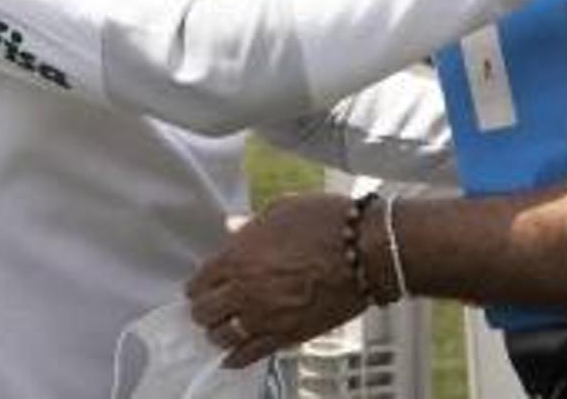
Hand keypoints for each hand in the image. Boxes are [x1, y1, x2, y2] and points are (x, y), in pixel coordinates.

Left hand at [186, 193, 366, 367]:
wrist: (366, 250)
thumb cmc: (329, 224)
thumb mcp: (283, 209)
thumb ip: (251, 224)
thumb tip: (233, 227)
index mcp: (238, 256)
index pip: (200, 281)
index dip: (200, 284)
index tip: (203, 286)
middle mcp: (245, 290)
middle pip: (204, 312)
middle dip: (204, 309)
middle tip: (210, 307)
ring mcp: (264, 316)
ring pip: (222, 336)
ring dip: (219, 332)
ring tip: (223, 328)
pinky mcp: (286, 336)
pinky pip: (249, 355)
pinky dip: (236, 357)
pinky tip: (233, 356)